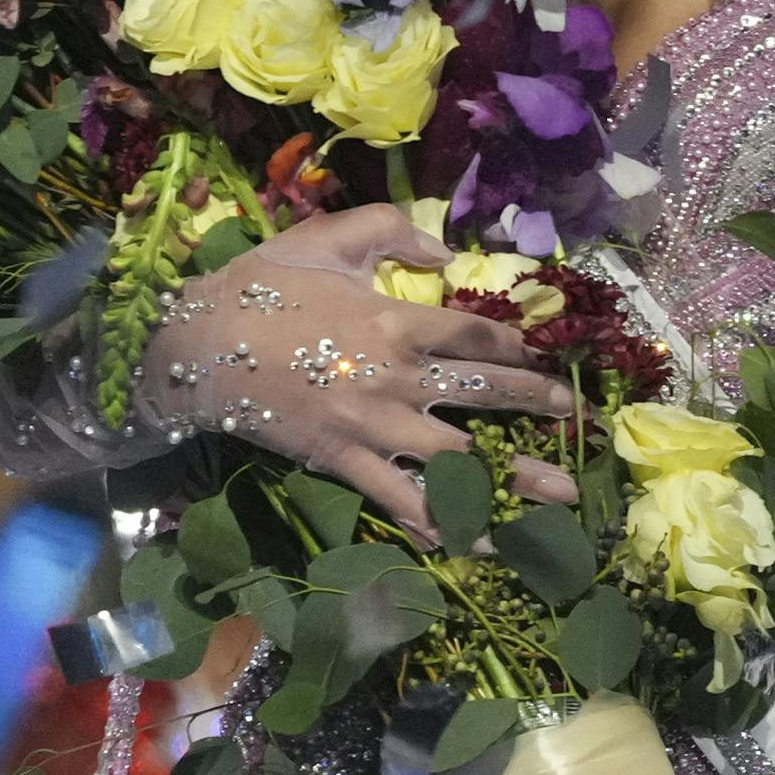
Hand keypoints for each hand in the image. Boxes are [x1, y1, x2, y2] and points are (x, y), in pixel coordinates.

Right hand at [140, 204, 581, 541]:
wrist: (199, 347)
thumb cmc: (264, 285)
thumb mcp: (328, 236)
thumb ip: (392, 232)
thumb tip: (444, 247)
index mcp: (398, 322)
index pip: (478, 332)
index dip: (518, 341)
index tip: (544, 353)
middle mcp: (399, 379)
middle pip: (485, 391)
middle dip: (536, 403)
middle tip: (575, 418)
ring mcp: (375, 428)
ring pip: (459, 458)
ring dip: (513, 478)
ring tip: (560, 497)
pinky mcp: (347, 463)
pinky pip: (402, 500)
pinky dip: (440, 524)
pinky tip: (476, 543)